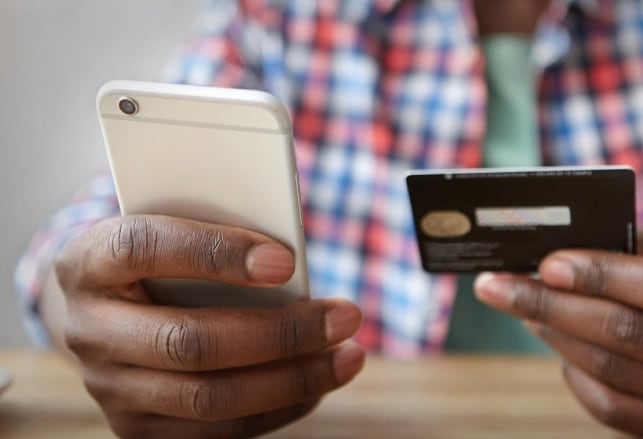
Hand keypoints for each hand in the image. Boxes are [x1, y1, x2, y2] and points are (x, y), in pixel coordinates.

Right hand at [54, 215, 364, 437]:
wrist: (109, 309)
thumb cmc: (162, 257)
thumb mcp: (174, 227)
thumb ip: (217, 235)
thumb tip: (291, 265)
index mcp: (91, 261)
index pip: (144, 248)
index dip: (215, 254)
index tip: (286, 262)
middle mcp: (89, 330)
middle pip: (188, 342)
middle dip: (280, 334)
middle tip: (347, 317)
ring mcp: (109, 388)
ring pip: (207, 398)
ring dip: (292, 379)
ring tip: (348, 355)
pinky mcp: (137, 429)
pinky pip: (216, 432)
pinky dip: (278, 408)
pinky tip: (318, 383)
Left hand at [475, 219, 642, 437]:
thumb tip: (571, 250)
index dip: (602, 274)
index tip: (546, 262)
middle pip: (628, 334)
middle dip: (550, 306)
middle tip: (497, 285)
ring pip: (613, 370)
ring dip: (554, 334)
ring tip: (520, 306)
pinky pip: (614, 410)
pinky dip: (575, 374)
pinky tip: (556, 344)